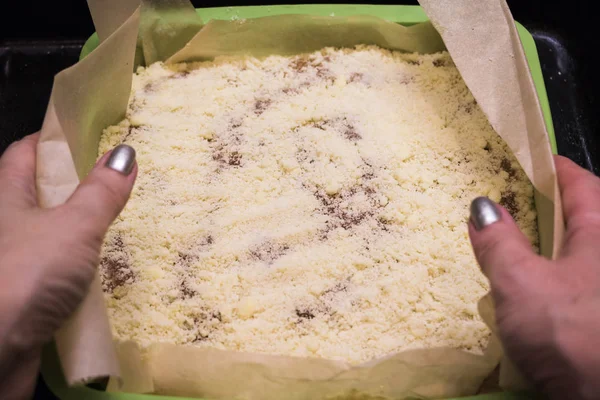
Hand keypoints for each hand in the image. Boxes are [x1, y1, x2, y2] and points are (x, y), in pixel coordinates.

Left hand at [0, 133, 136, 399]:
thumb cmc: (27, 274)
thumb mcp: (74, 227)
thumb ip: (100, 192)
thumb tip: (125, 153)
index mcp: (6, 197)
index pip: (25, 153)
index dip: (54, 141)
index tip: (88, 137)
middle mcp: (4, 225)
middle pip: (38, 193)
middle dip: (74, 187)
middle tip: (113, 183)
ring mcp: (12, 260)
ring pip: (48, 234)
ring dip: (78, 231)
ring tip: (115, 226)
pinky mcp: (21, 293)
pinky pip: (52, 269)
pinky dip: (75, 266)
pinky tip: (99, 271)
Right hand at [469, 155, 599, 399]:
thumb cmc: (568, 331)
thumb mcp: (520, 282)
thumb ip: (499, 242)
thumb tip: (482, 206)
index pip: (584, 186)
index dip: (559, 170)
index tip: (536, 161)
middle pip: (587, 219)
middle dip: (555, 207)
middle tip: (520, 202)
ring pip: (584, 253)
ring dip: (556, 244)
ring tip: (521, 243)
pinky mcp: (597, 314)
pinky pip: (581, 280)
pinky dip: (559, 274)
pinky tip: (537, 288)